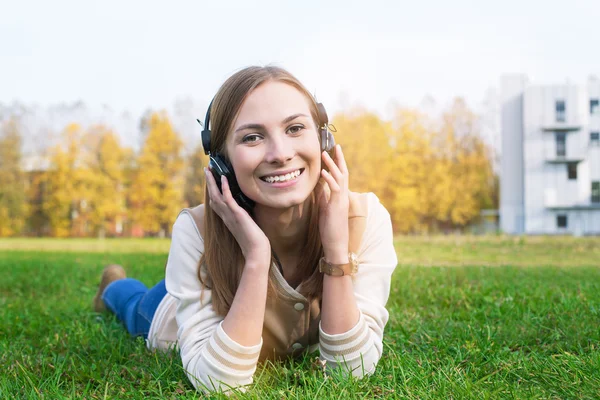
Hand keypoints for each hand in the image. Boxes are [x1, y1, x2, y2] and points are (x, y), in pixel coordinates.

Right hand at [204, 168, 270, 268]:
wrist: (256, 252)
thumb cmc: (254, 243)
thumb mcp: (247, 227)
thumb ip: (244, 219)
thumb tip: (248, 213)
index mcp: (227, 220)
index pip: (216, 203)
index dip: (213, 192)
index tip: (211, 181)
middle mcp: (226, 217)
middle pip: (213, 197)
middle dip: (209, 183)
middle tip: (206, 170)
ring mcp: (230, 215)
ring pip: (216, 196)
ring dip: (212, 182)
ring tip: (209, 170)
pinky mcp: (237, 214)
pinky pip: (228, 198)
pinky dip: (225, 187)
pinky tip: (223, 178)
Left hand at [318, 145, 349, 262]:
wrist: (336, 245)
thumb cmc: (330, 229)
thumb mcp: (325, 209)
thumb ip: (324, 197)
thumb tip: (319, 186)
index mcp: (340, 196)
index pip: (340, 176)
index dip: (337, 164)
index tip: (333, 153)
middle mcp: (343, 196)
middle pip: (343, 172)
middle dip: (339, 159)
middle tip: (336, 146)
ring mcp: (341, 200)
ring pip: (340, 178)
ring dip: (332, 165)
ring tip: (325, 154)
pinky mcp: (337, 206)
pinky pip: (334, 189)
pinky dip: (329, 179)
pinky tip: (323, 172)